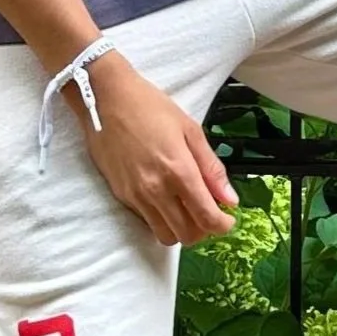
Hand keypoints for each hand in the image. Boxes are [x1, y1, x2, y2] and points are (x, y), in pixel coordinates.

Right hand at [65, 52, 238, 247]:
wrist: (106, 99)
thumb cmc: (150, 106)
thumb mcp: (190, 129)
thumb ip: (211, 167)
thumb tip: (230, 199)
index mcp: (179, 170)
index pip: (206, 218)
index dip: (222, 225)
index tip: (228, 219)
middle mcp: (156, 190)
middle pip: (187, 235)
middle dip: (203, 229)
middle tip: (208, 211)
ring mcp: (136, 196)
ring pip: (165, 236)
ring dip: (181, 229)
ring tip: (187, 208)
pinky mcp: (121, 195)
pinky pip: (147, 221)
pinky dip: (162, 219)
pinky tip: (166, 198)